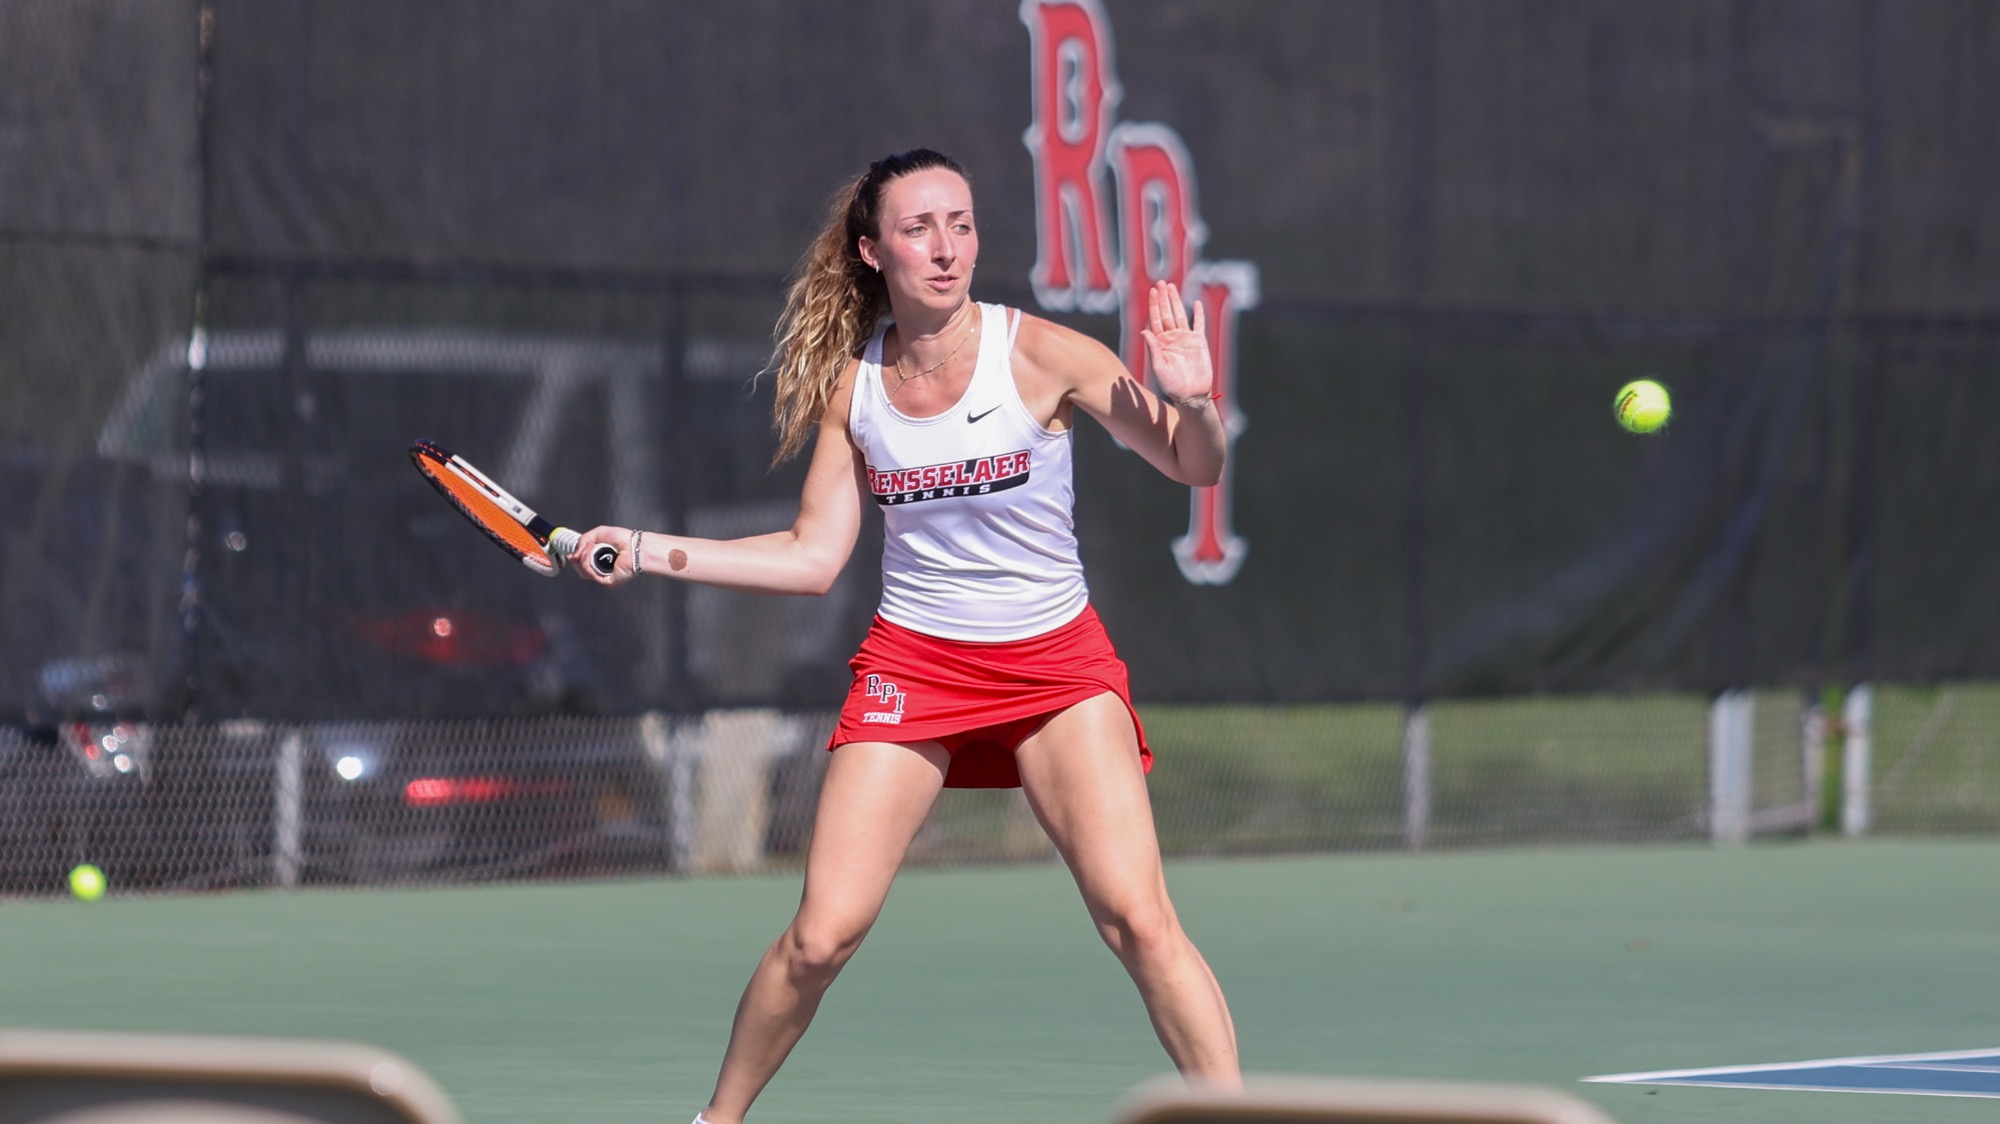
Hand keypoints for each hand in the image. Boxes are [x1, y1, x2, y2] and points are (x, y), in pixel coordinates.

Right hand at [571, 525, 636, 584]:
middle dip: (578, 558)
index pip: (582, 564)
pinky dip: (587, 562)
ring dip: (583, 557)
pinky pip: (590, 574)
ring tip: (591, 546)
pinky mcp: (607, 581)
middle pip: (580, 570)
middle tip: (585, 546)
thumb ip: (582, 541)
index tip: (573, 553)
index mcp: (600, 560)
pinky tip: (592, 551)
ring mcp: (604, 576)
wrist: (633, 545)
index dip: (575, 559)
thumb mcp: (597, 534)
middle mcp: (602, 569)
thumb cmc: (622, 538)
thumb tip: (573, 556)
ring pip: (583, 572)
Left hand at [1139, 280, 1211, 406]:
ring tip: (1172, 287)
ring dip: (1176, 301)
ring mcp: (1186, 339)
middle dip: (1163, 298)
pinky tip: (1195, 303)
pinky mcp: (1200, 342)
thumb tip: (1144, 330)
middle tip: (1161, 283)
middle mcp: (1172, 338)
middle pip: (1167, 313)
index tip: (1153, 291)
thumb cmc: (1172, 385)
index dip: (1154, 305)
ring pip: (1180, 315)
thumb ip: (1153, 348)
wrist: (1191, 395)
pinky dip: (1198, 314)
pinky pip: (1199, 324)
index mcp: (1160, 343)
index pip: (1156, 319)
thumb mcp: (1159, 367)